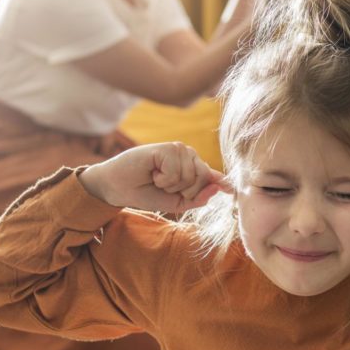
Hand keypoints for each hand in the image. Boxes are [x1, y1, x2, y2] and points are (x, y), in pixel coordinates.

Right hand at [79, 142, 230, 213]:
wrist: (118, 187)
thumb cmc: (145, 192)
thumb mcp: (176, 202)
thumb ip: (197, 198)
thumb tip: (218, 189)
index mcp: (192, 168)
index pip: (210, 176)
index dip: (220, 182)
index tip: (231, 189)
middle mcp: (188, 156)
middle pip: (203, 179)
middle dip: (183, 191)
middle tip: (163, 186)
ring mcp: (179, 150)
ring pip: (191, 176)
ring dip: (170, 185)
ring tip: (156, 178)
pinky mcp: (168, 147)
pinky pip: (177, 172)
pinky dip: (163, 178)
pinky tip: (152, 171)